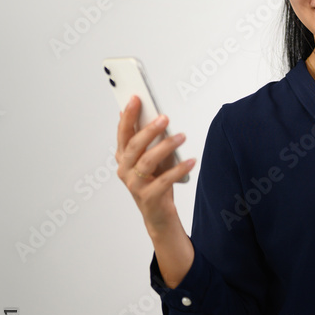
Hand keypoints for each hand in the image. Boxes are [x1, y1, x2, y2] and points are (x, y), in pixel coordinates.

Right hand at [116, 96, 195, 237]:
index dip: (128, 115)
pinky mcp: (148, 197)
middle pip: (134, 145)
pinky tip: (191, 161)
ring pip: (147, 161)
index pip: (123, 133)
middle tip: (164, 117)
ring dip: (166, 146)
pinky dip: (179, 169)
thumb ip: (148, 139)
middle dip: (149, 129)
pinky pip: (164, 180)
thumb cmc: (155, 183)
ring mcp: (134, 185)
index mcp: (123, 158)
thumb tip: (149, 115)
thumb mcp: (151, 158)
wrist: (158, 216)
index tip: (135, 98)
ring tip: (181, 136)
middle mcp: (125, 170)